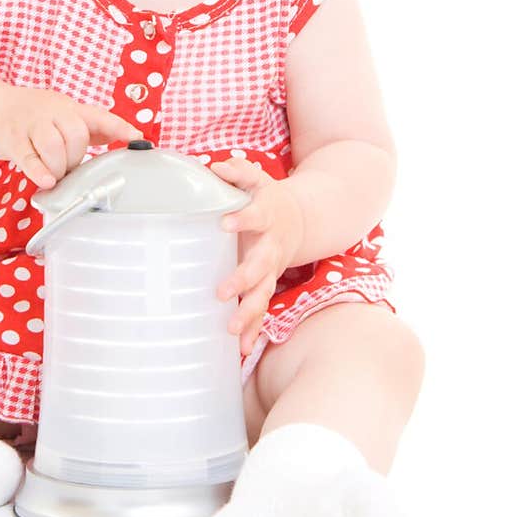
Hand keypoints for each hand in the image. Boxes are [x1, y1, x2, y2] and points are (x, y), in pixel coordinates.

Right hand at [0, 82, 141, 188]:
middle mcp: (52, 112)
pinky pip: (28, 157)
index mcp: (69, 108)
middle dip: (76, 157)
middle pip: (76, 134)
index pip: (99, 116)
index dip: (119, 126)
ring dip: (58, 167)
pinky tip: (47, 181)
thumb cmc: (32, 115)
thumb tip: (127, 136)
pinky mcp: (12, 139)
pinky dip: (39, 171)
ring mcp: (30, 124)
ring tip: (54, 173)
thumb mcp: (61, 114)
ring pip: (54, 146)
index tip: (138, 137)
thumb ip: (89, 127)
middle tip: (68, 166)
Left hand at [209, 158, 305, 355]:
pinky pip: (261, 312)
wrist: (300, 221)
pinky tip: (241, 349)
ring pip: (262, 295)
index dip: (241, 218)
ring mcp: (271, 271)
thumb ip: (238, 171)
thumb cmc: (267, 199)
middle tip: (222, 292)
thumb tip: (216, 167)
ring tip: (232, 329)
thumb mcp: (257, 180)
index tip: (224, 223)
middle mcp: (271, 248)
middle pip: (260, 266)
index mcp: (267, 217)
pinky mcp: (267, 287)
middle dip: (243, 280)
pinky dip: (254, 331)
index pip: (255, 215)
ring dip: (249, 313)